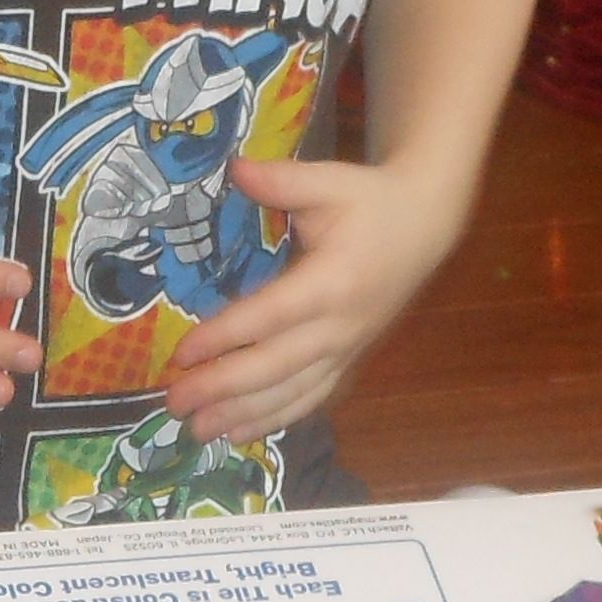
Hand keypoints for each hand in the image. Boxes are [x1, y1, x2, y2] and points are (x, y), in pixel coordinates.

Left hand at [161, 150, 472, 445]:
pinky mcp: (349, 359)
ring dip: (243, 415)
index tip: (182, 353)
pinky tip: (239, 433)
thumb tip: (234, 168)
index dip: (225, 336)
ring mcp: (346, 348)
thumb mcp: (331, 181)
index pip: (270, 315)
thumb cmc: (371, 201)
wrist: (425, 226)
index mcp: (332, 281)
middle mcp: (340, 325)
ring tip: (197, 431)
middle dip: (223, 388)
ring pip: (292, 392)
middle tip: (175, 402)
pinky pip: (311, 397)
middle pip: (275, 366)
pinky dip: (275, 418)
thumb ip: (283, 180)